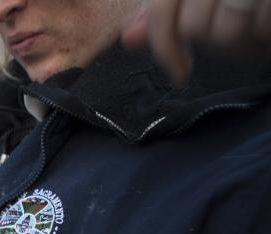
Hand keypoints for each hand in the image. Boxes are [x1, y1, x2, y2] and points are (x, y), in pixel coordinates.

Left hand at [122, 0, 270, 82]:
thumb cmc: (254, 4)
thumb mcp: (207, 1)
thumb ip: (168, 16)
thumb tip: (129, 37)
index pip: (165, 10)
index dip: (165, 46)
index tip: (179, 73)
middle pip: (197, 26)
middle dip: (221, 44)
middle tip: (246, 37)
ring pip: (227, 31)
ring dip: (247, 44)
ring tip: (263, 31)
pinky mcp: (269, 0)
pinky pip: (261, 28)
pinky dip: (267, 38)